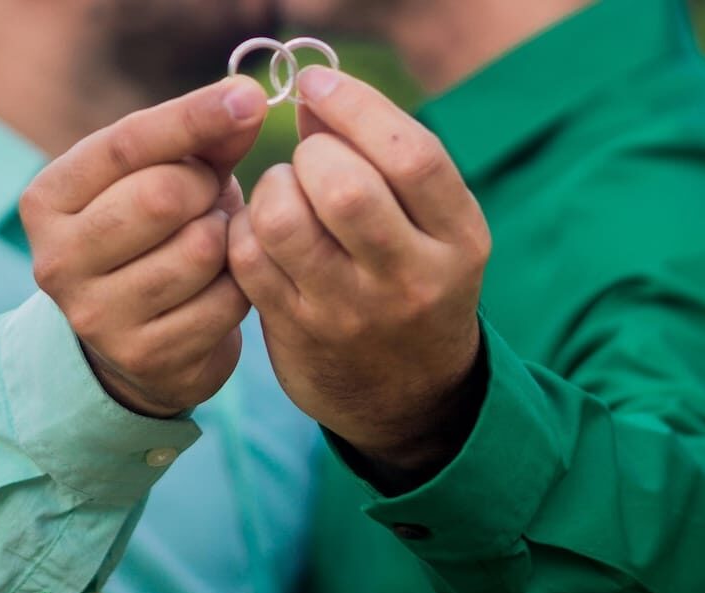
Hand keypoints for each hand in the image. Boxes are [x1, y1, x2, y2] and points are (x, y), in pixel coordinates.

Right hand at [21, 77, 268, 417]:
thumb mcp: (164, 178)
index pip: (124, 145)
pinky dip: (241, 285)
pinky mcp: (147, 358)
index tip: (248, 98)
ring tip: (212, 243)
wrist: (137, 345)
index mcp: (47, 202)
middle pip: (163, 196)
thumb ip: (201, 140)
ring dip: (226, 238)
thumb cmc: (152, 238)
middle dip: (206, 189)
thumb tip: (247, 101)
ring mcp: (97, 317)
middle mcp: (57, 261)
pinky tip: (222, 286)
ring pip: (200, 250)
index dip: (192, 117)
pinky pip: (226, 300)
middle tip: (210, 199)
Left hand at [228, 67, 490, 489]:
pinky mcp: (298, 332)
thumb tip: (316, 95)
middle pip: (344, 187)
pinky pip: (251, 257)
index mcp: (458, 239)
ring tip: (286, 194)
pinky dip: (246, 227)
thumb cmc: (417, 283)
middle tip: (311, 160)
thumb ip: (386, 160)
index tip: (318, 84)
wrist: (410, 397)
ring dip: (273, 188)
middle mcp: (411, 278)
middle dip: (312, 153)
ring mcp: (351, 312)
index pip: (410, 155)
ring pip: (286, 221)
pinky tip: (265, 230)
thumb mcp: (435, 228)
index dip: (355, 106)